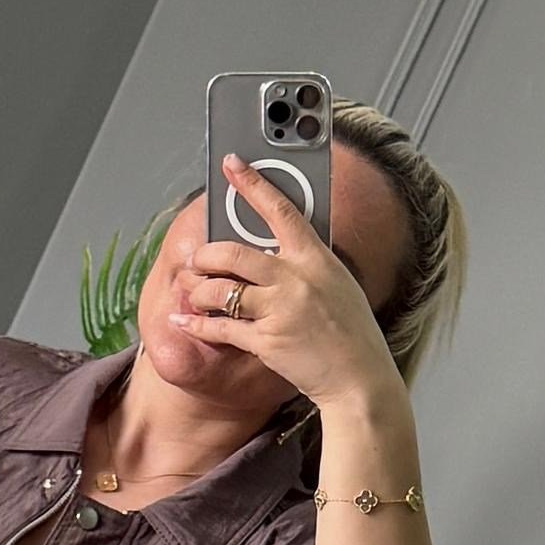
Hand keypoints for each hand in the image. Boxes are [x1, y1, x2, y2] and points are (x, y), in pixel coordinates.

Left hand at [187, 162, 404, 421]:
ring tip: (192, 292)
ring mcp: (282, 310)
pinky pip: (220, 327)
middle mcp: (297, 279)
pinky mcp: (267, 340)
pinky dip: (197, 325)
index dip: (253, 184)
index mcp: (317, 259)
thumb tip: (270, 248)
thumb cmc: (350, 334)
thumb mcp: (337, 285)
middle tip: (196, 259)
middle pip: (234, 252)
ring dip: (198, 290)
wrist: (360, 380)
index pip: (281, 211)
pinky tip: (184, 321)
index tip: (232, 164)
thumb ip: (306, 264)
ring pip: (220, 289)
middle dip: (206, 255)